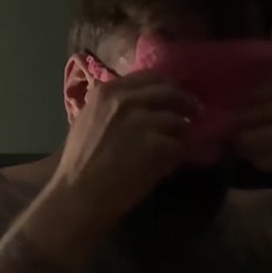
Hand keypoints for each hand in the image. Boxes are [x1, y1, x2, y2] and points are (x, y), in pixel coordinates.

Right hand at [50, 74, 197, 230]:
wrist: (78, 195)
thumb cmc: (77, 164)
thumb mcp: (87, 120)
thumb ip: (111, 106)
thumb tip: (137, 103)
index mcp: (108, 91)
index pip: (150, 77)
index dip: (166, 87)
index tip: (173, 97)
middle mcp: (127, 100)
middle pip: (170, 92)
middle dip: (185, 103)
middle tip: (193, 114)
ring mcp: (143, 121)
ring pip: (178, 120)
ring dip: (181, 134)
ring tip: (178, 145)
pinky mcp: (157, 145)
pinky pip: (179, 146)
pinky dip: (178, 155)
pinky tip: (171, 164)